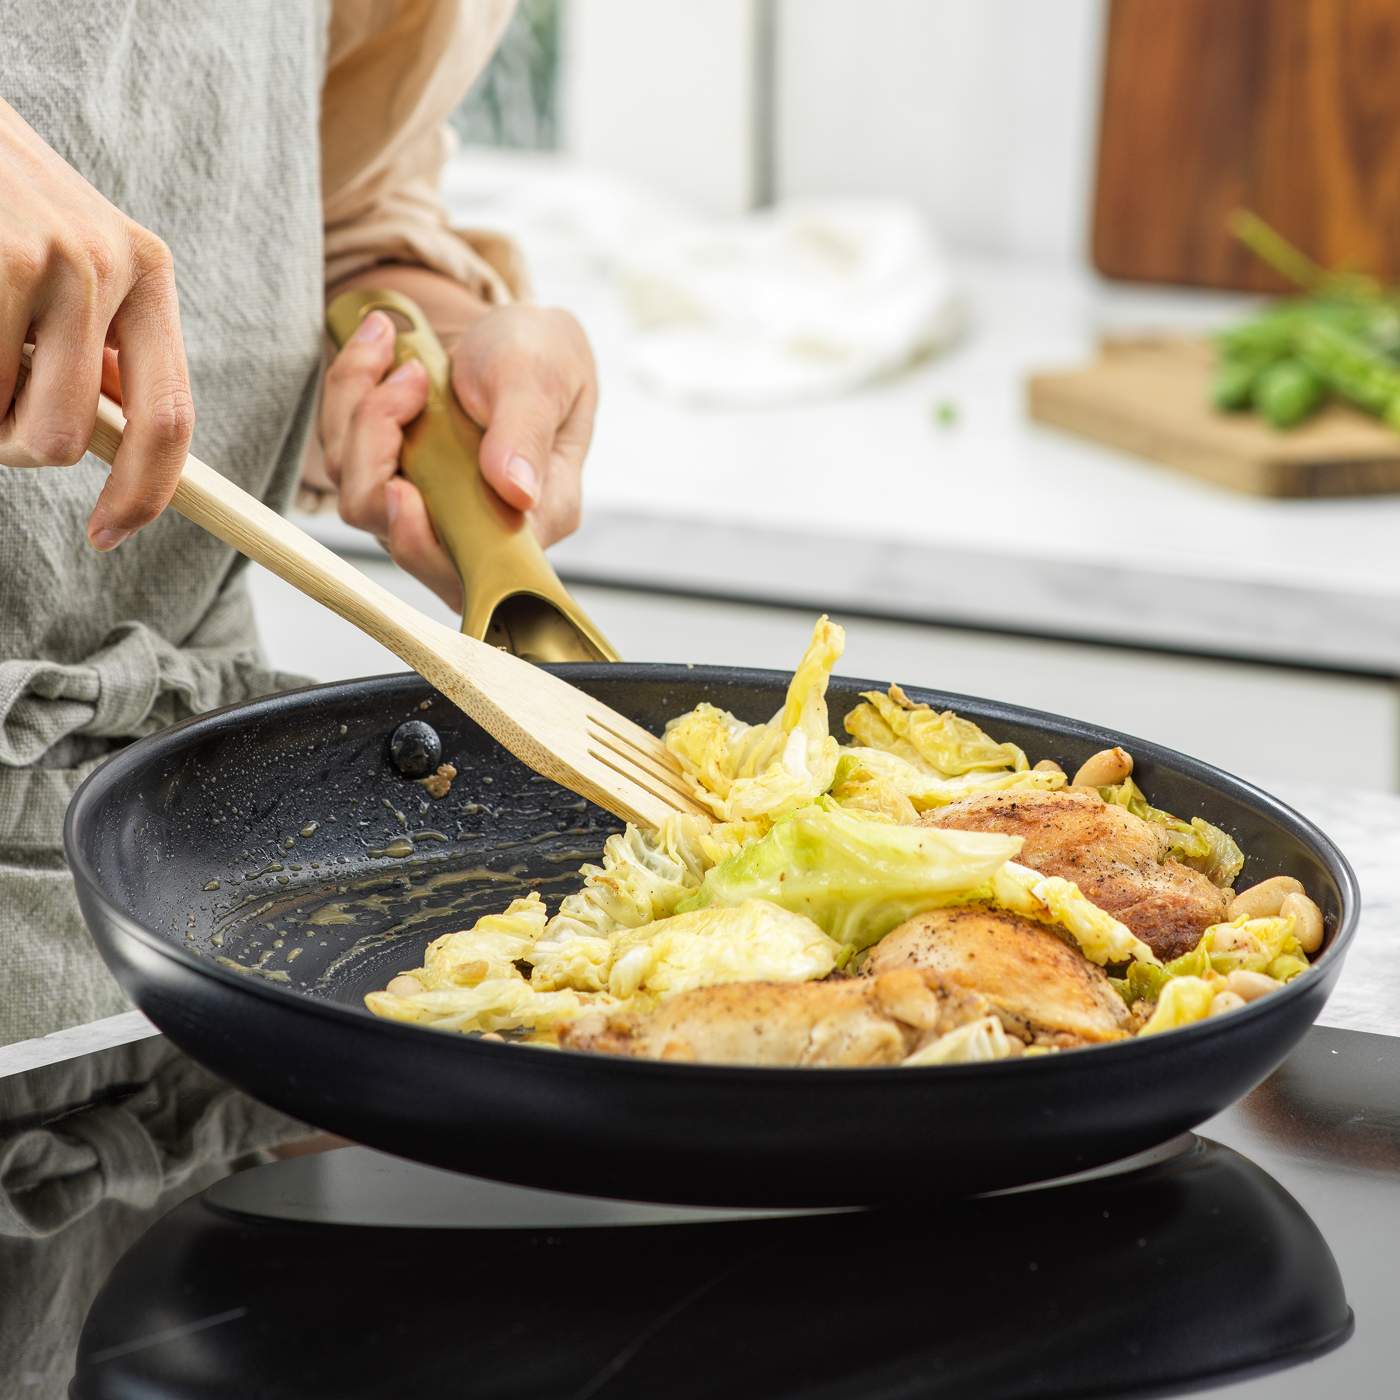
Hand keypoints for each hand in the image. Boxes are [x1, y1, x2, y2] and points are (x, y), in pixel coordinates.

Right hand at [0, 99, 193, 548]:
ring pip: (7, 416)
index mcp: (148, 273)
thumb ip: (98, 347)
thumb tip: (116, 442)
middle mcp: (115, 263)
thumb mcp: (70, 265)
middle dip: (11, 446)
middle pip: (67, 436)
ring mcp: (53, 256)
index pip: (169, 418)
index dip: (143, 493)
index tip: (109, 536)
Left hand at [319, 302, 595, 608]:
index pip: (470, 565)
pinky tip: (379, 351)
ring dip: (359, 413)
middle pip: (398, 534)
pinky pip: (346, 459)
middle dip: (376, 452)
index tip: (401, 488)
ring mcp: (432, 510)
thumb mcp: (540, 376)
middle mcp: (481, 529)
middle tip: (409, 376)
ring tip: (392, 348)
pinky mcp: (397, 484)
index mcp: (537, 519)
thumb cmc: (541, 354)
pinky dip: (349, 397)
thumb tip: (517, 493)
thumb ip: (526, 432)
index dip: (421, 541)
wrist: (515, 333)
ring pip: (361, 495)